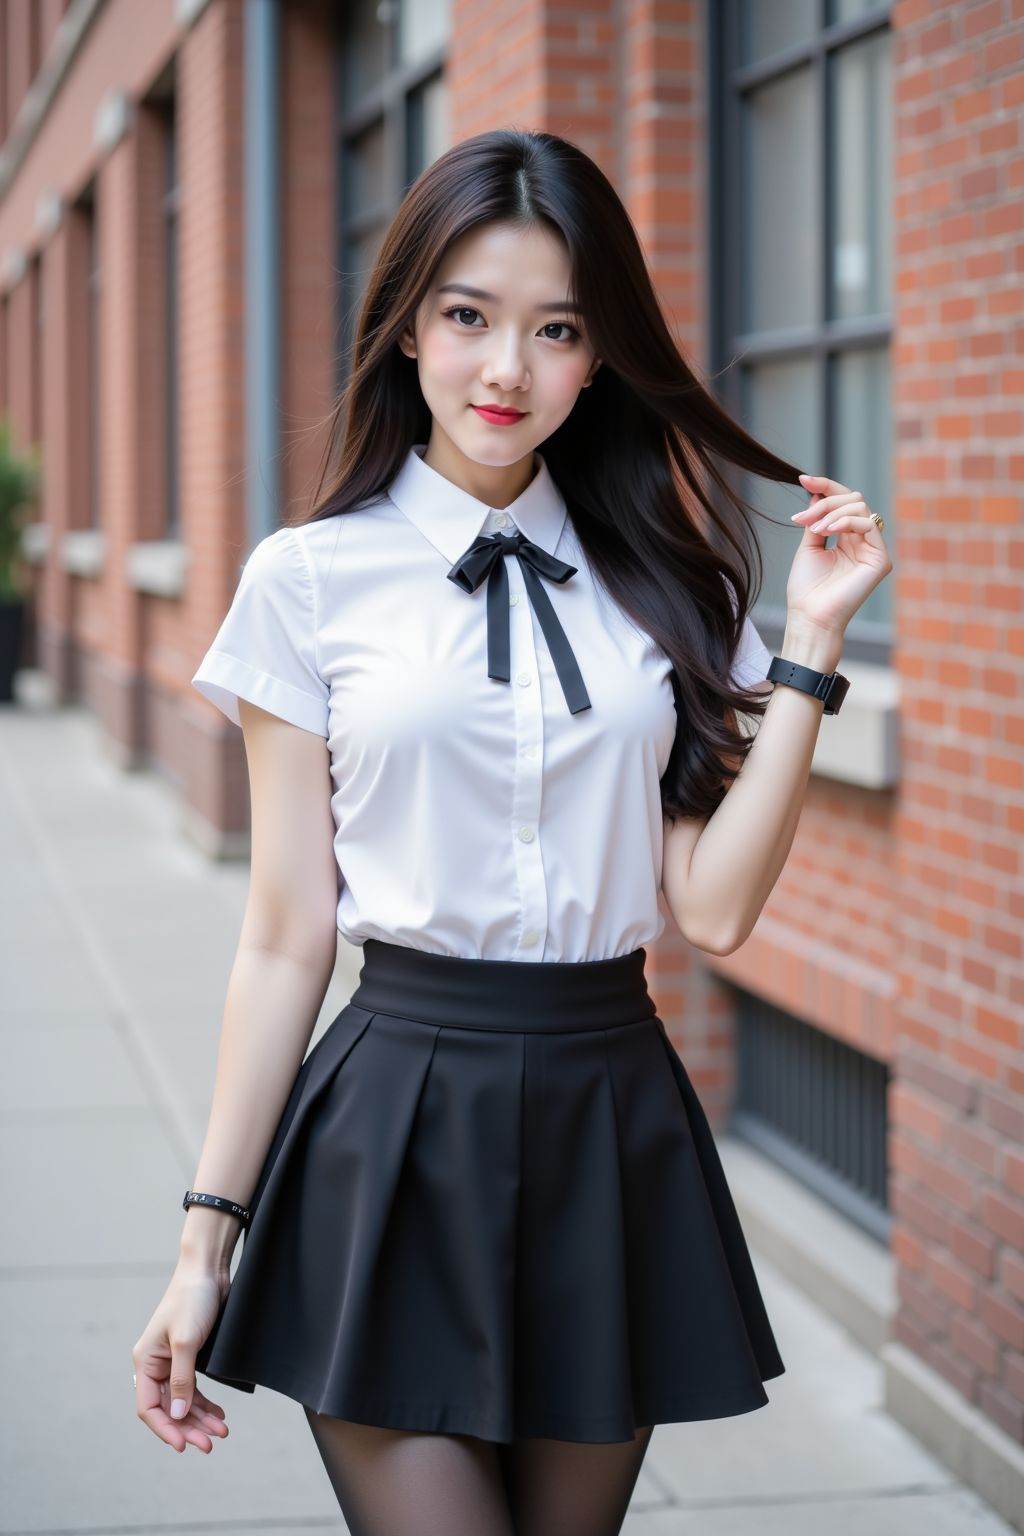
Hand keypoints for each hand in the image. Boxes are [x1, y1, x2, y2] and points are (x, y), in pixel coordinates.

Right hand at [132, 1262, 231, 1452]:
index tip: (184, 1446)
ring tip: (222, 1432)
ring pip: (183, 1401)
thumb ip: (181, 1380)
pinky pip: (193, 1389)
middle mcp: (155, 1365)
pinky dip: (205, 1403)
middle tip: (210, 1444)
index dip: (165, 1429)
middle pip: (168, 1408)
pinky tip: (219, 1415)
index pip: (148, 1407)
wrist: (208, 1271)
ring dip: (200, 1418)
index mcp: (145, 1361)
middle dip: (188, 1427)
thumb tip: (176, 1414)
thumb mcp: (187, 1341)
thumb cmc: (192, 1299)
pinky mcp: (189, 1356)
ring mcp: (172, 1361)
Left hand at [786, 473, 892, 636]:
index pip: (843, 503)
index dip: (825, 487)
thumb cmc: (807, 589)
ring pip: (860, 507)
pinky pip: (868, 524)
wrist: (810, 616)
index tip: (803, 478)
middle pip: (853, 500)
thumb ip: (816, 519)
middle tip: (802, 518)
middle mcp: (863, 542)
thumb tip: (818, 493)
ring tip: (813, 529)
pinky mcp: (880, 559)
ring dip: (832, 512)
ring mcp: (873, 550)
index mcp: (847, 538)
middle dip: (825, 502)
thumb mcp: (808, 546)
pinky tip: (826, 532)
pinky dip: (845, 521)